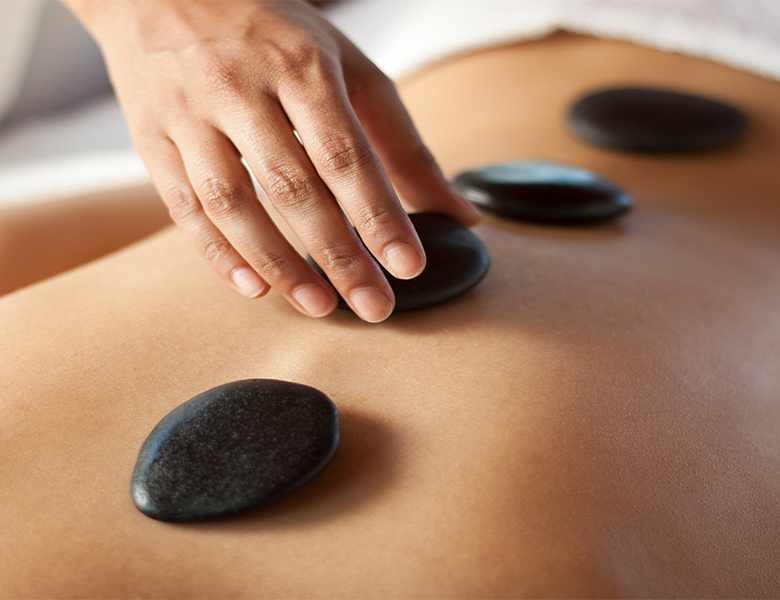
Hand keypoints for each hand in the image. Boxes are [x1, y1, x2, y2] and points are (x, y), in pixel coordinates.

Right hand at [63, 0, 479, 321]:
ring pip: (232, 203)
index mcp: (299, 65)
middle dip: (338, 254)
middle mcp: (240, 86)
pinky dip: (217, 253)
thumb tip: (458, 211)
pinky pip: (181, 205)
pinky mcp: (151, 136)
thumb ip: (399, 142)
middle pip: (293, 187)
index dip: (378, 215)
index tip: (408, 266)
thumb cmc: (273, 35)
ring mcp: (189, 112)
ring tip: (320, 306)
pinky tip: (254, 287)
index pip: (345, 154)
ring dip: (278, 263)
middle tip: (374, 306)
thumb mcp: (346, 69)